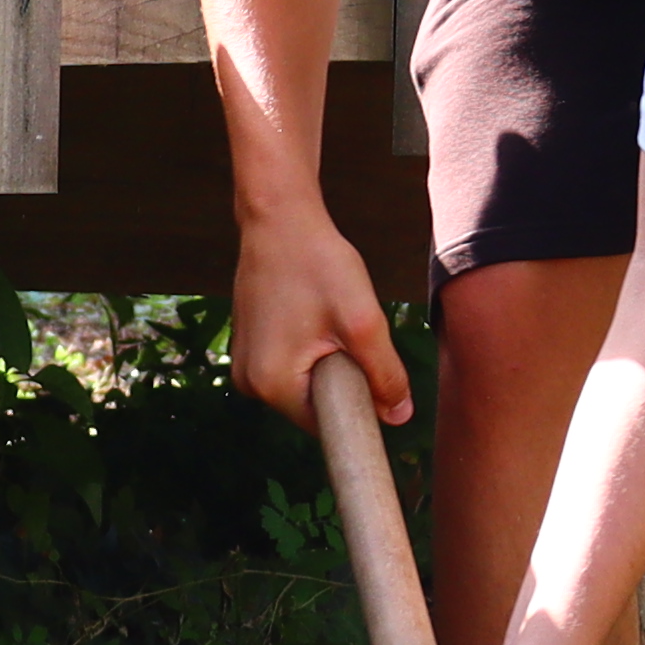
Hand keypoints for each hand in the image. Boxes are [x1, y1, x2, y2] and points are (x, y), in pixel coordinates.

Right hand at [229, 202, 412, 425]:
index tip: (373, 375)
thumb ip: (384, 373)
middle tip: (350, 331)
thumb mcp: (363, 320)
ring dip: (328, 362)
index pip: (328, 426)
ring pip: (305, 384)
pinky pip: (291, 365)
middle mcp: (249, 383)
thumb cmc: (318, 262)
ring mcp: (245, 365)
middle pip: (315, 406)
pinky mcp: (249, 347)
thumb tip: (399, 416)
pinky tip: (313, 313)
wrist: (279, 218)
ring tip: (329, 317)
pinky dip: (311, 349)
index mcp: (271, 385)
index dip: (358, 409)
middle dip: (343, 378)